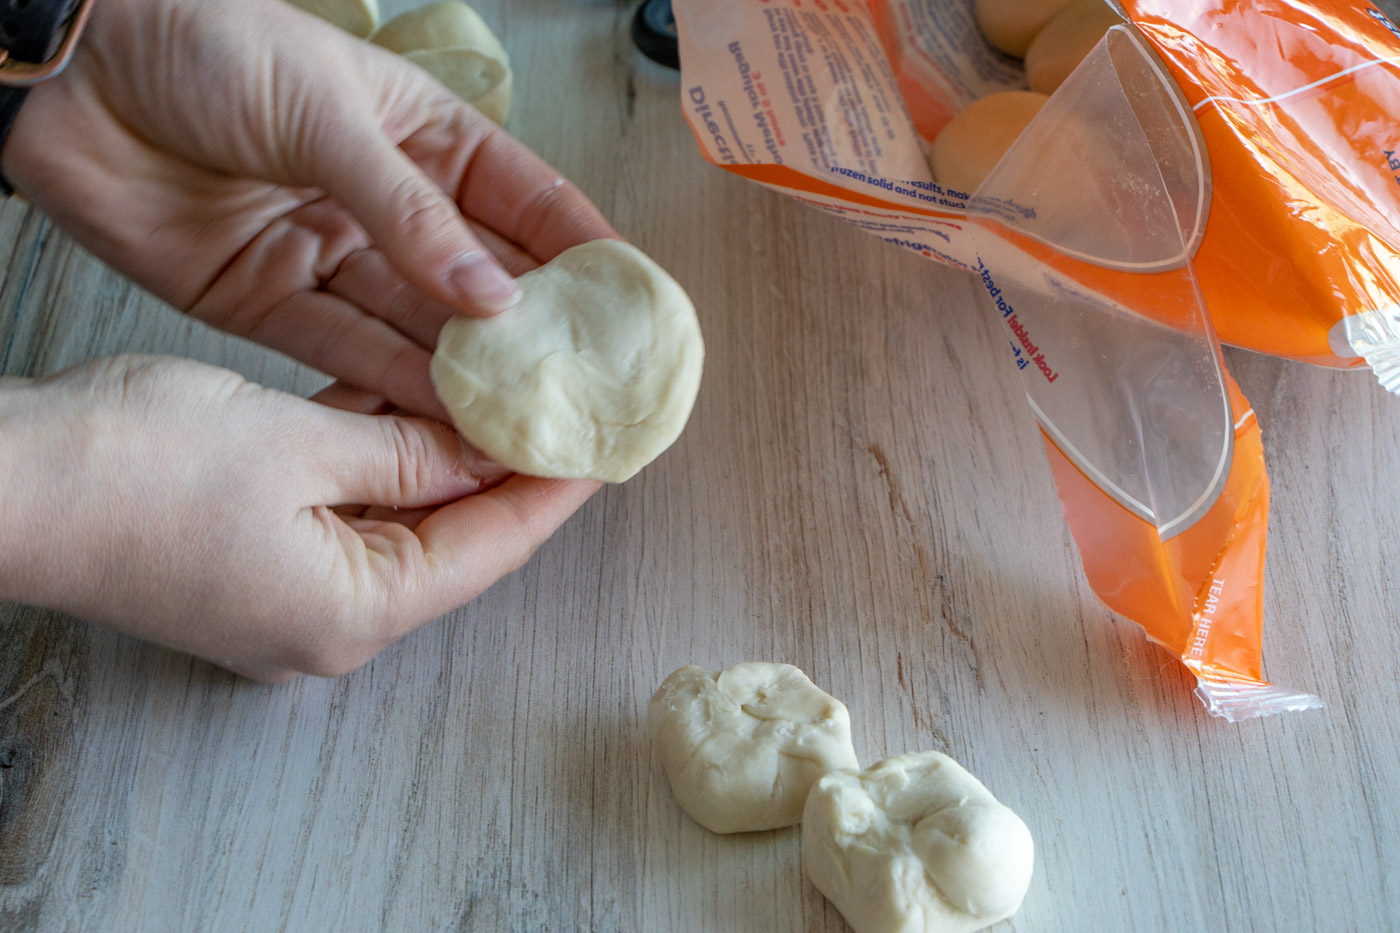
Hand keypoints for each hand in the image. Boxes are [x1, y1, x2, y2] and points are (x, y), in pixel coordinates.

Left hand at [0, 0, 616, 416]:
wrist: (69, 76)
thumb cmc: (200, 46)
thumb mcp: (325, 113)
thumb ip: (409, 213)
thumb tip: (494, 297)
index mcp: (418, 134)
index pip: (525, 199)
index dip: (583, 251)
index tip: (632, 304)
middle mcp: (384, 203)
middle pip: (477, 279)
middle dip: (533, 333)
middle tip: (587, 383)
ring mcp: (330, 255)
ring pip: (417, 326)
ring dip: (468, 373)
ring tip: (528, 417)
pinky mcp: (270, 302)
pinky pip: (346, 352)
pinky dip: (393, 385)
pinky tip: (444, 415)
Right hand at [0, 355, 599, 679]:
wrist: (6, 482)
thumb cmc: (132, 470)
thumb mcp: (297, 444)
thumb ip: (402, 452)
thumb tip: (478, 456)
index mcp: (354, 611)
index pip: (491, 546)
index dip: (553, 489)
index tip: (605, 445)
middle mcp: (330, 622)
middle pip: (453, 540)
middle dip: (507, 473)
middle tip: (564, 413)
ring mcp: (290, 597)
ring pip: (399, 520)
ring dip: (442, 461)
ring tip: (506, 399)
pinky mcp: (257, 562)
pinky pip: (344, 511)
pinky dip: (379, 461)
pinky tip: (413, 406)